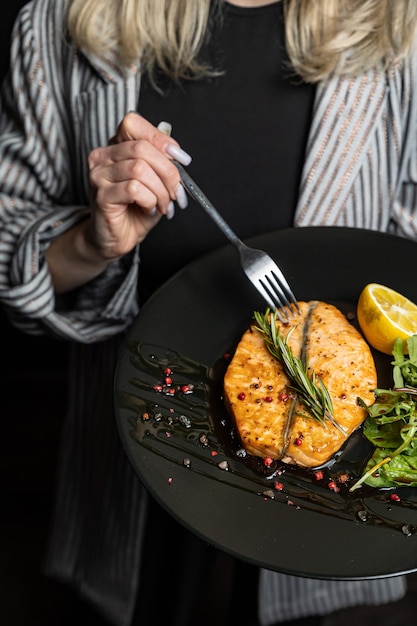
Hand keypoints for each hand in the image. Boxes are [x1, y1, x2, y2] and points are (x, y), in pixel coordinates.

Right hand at [87, 112, 190, 259]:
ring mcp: (99, 175)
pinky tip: (149, 208)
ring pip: (139, 169)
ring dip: (160, 190)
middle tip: (176, 191)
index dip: (160, 139)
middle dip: (168, 171)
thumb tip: (177, 154)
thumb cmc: (135, 209)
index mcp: (115, 147)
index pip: (133, 124)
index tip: (179, 158)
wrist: (117, 238)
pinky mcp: (101, 195)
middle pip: (142, 148)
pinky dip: (150, 200)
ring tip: (164, 204)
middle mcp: (103, 157)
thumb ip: (162, 163)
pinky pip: (133, 189)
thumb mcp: (155, 182)